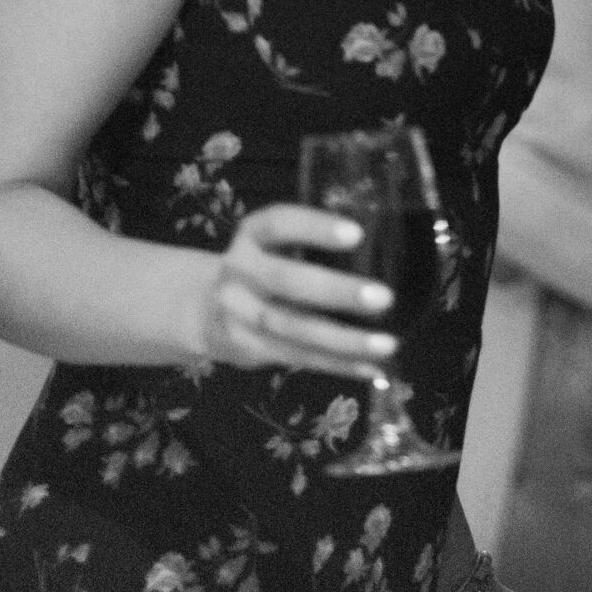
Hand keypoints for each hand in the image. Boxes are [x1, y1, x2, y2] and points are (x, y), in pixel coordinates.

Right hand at [196, 203, 398, 377]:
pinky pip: (298, 358)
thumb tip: (385, 247)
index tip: (357, 233)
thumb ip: (311, 243)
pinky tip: (371, 368)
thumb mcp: (273, 244)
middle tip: (384, 298)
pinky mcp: (248, 349)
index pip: (279, 223)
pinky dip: (338, 365)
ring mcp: (239, 314)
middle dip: (336, 291)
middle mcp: (239, 272)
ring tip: (386, 344)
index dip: (315, 227)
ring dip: (344, 340)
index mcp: (252, 235)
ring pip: (293, 329)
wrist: (204, 309)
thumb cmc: (263, 266)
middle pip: (285, 282)